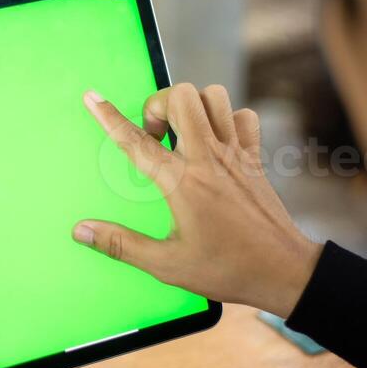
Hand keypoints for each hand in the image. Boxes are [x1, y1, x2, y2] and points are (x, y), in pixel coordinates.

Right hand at [73, 84, 321, 318]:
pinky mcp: (254, 158)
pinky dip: (227, 120)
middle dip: (159, 104)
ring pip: (214, 96)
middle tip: (155, 136)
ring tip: (181, 134)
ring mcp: (235, 154)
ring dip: (191, 106)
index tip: (93, 98)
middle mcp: (208, 159)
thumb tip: (82, 231)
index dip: (109, 117)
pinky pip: (243, 117)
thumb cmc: (227, 269)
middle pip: (181, 97)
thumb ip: (121, 245)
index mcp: (182, 183)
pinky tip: (215, 143)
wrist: (284, 271)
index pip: (136, 142)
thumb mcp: (167, 265)